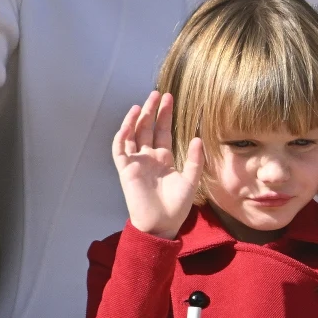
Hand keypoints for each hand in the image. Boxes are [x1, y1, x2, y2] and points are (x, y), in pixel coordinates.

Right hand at [112, 91, 203, 239]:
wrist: (161, 224)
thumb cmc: (176, 206)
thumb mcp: (191, 179)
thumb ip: (194, 159)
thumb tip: (197, 137)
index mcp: (163, 159)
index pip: (162, 131)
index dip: (165, 115)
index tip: (170, 99)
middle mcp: (148, 158)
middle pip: (148, 128)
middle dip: (152, 111)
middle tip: (158, 93)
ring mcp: (136, 162)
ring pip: (133, 134)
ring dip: (137, 118)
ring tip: (145, 102)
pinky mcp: (125, 169)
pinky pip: (120, 148)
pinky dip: (123, 133)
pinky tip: (130, 120)